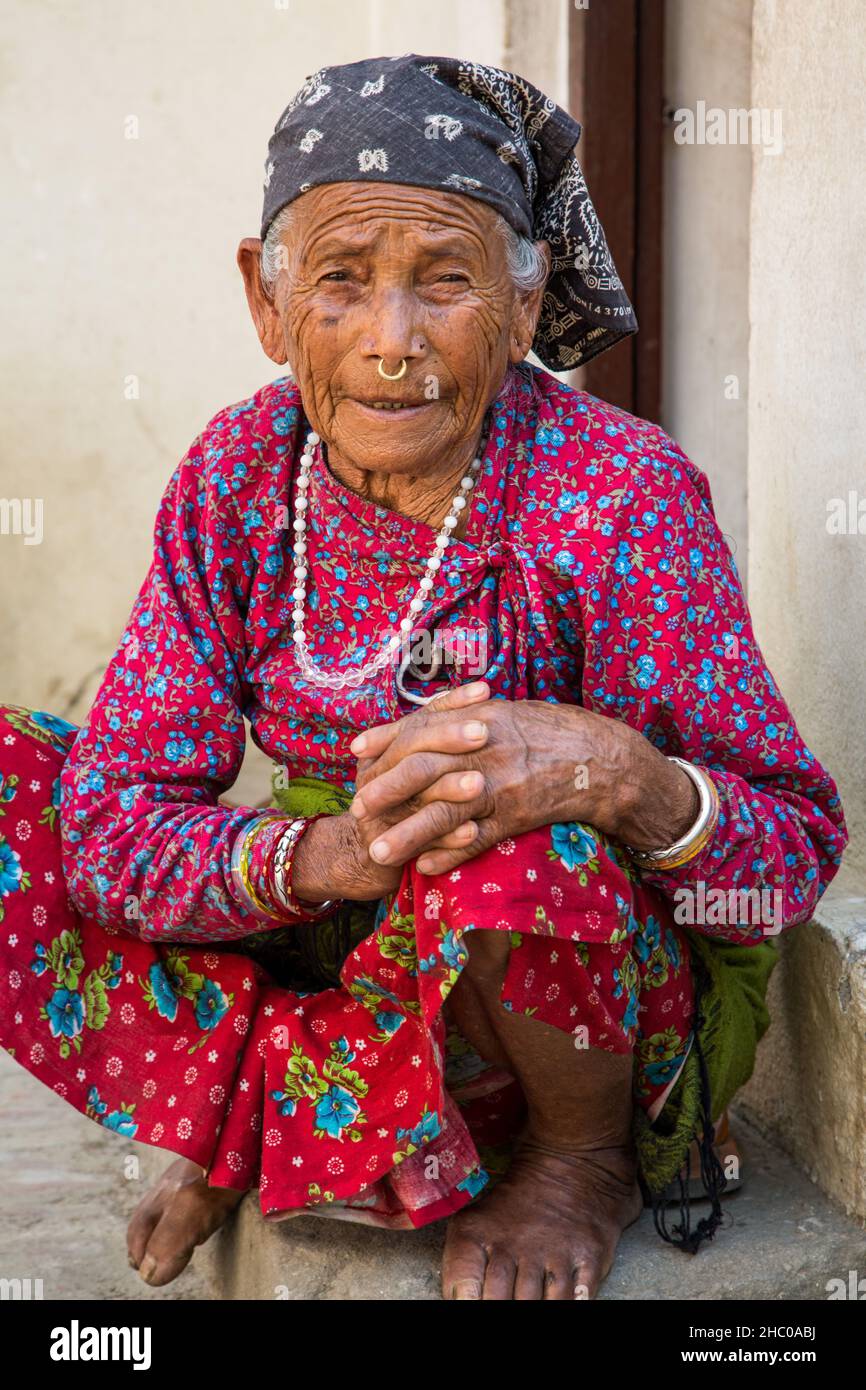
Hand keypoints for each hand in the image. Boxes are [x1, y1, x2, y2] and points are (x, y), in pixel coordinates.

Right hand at [291, 680, 492, 901]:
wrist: (368, 856)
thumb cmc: (408, 801)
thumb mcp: (419, 761)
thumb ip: (441, 731)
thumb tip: (483, 691)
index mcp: (387, 751)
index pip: (420, 720)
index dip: (451, 704)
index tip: (484, 692)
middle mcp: (379, 776)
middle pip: (413, 751)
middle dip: (448, 740)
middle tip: (483, 733)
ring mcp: (382, 812)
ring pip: (420, 796)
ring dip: (449, 789)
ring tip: (478, 783)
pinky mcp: (390, 848)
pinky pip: (424, 841)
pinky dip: (449, 838)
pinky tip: (472, 832)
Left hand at [348, 697, 699, 875]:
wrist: (603, 759)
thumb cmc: (552, 732)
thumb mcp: (505, 712)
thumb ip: (463, 715)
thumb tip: (421, 721)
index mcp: (480, 717)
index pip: (422, 726)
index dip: (387, 737)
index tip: (355, 751)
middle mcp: (485, 749)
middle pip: (423, 767)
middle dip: (387, 788)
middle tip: (357, 807)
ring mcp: (500, 784)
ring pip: (445, 810)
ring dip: (409, 833)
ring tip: (380, 852)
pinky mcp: (516, 816)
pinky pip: (477, 839)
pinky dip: (450, 855)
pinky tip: (425, 869)